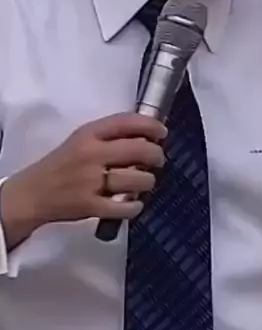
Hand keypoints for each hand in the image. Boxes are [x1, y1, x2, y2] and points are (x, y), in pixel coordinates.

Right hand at [1, 112, 166, 248]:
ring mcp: (91, 181)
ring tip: (145, 182)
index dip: (151, 125)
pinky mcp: (90, 206)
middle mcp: (91, 154)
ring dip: (148, 181)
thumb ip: (108, 137)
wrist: (31, 194)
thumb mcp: (80, 141)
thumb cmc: (61, 165)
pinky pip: (124, 207)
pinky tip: (134, 203)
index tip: (162, 132)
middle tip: (157, 160)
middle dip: (156, 155)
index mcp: (88, 134)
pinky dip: (135, 206)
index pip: (126, 122)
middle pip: (139, 149)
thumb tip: (146, 136)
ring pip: (136, 179)